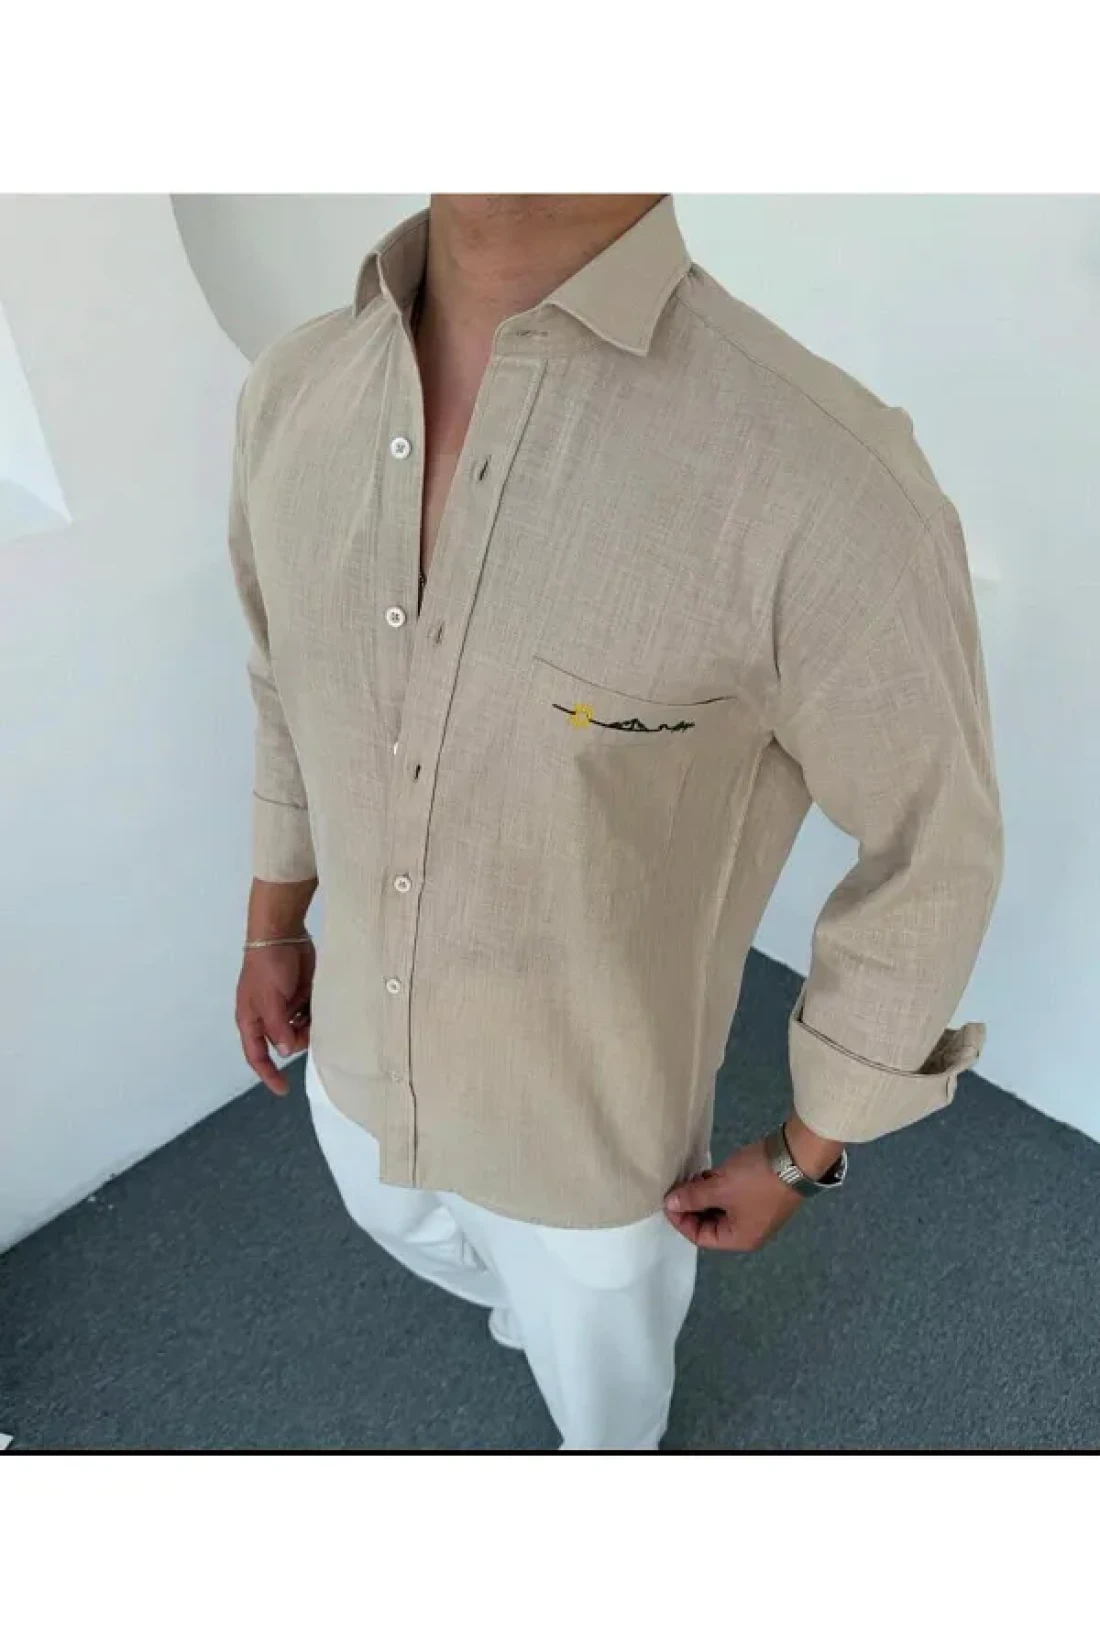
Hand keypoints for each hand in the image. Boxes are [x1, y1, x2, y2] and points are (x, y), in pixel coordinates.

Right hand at [235, 941, 314, 1095]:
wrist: (282, 935)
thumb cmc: (267, 967)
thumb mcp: (270, 1000)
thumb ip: (277, 1028)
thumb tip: (285, 1052)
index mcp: (252, 1020)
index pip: (256, 1055)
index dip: (268, 1074)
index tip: (283, 1089)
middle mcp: (268, 1017)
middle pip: (284, 1044)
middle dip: (297, 1041)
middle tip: (307, 1027)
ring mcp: (286, 1007)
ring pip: (300, 1031)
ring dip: (309, 1028)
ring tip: (312, 1012)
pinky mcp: (302, 996)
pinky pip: (311, 1016)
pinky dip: (316, 1016)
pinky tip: (318, 1005)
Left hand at [664, 1117, 841, 1250]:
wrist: (796, 1156)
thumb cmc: (756, 1179)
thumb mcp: (720, 1187)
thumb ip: (693, 1197)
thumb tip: (670, 1204)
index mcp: (740, 1239)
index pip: (701, 1237)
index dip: (681, 1220)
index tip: (668, 1199)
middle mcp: (749, 1232)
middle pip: (711, 1225)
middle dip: (693, 1206)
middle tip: (679, 1187)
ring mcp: (757, 1214)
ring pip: (721, 1209)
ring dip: (705, 1195)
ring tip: (694, 1177)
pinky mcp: (762, 1196)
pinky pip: (733, 1198)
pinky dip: (719, 1189)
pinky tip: (711, 1174)